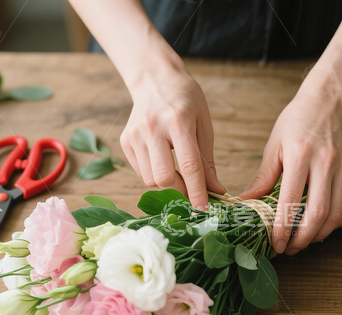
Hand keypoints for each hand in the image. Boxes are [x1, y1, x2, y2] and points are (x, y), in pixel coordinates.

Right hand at [120, 67, 224, 208]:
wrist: (155, 79)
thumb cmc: (186, 101)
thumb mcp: (204, 125)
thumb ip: (207, 160)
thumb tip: (216, 190)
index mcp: (178, 121)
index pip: (188, 165)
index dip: (196, 191)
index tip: (204, 209)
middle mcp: (153, 128)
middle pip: (163, 177)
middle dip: (179, 191)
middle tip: (191, 189)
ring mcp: (135, 134)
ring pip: (149, 179)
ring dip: (166, 183)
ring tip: (176, 167)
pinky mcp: (125, 140)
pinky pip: (140, 171)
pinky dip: (154, 173)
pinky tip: (161, 158)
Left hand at [241, 90, 341, 255]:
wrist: (328, 101)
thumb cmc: (296, 121)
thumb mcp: (274, 145)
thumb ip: (263, 177)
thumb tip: (247, 202)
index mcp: (300, 155)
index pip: (291, 201)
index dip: (283, 228)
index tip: (276, 244)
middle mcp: (325, 163)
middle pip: (318, 213)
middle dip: (302, 238)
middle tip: (290, 249)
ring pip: (336, 214)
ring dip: (320, 234)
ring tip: (304, 241)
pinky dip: (336, 222)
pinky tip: (322, 227)